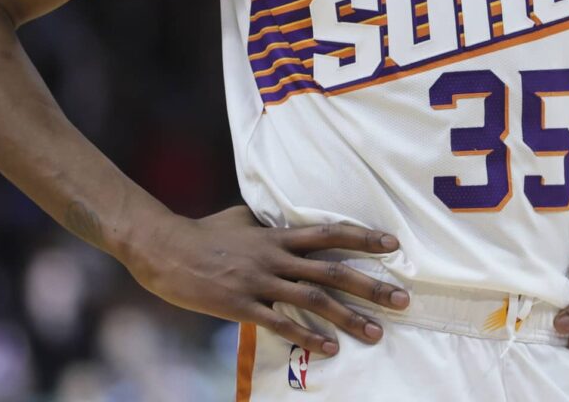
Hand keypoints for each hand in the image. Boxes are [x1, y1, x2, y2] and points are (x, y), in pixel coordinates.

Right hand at [126, 205, 408, 356]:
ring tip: (376, 333)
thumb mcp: (241, 219)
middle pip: (332, 270)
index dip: (362, 238)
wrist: (165, 248)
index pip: (329, 233)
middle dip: (371, 285)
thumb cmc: (203, 233)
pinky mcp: (241, 305)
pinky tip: (327, 349)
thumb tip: (285, 220)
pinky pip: (280, 323)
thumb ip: (268, 224)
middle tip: (402, 299)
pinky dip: (306, 335)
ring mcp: (259, 282)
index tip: (393, 245)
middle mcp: (275, 257)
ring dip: (348, 317)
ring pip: (313, 299)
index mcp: (276, 235)